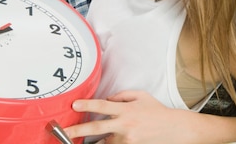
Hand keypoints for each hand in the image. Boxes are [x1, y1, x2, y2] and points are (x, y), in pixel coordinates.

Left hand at [64, 90, 197, 143]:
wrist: (173, 129)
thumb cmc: (157, 111)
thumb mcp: (141, 96)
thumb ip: (122, 96)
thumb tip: (107, 99)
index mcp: (126, 110)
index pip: (103, 106)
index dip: (88, 105)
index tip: (74, 104)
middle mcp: (125, 125)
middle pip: (96, 128)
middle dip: (77, 130)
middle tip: (62, 132)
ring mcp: (126, 139)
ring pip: (104, 141)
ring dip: (95, 140)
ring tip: (79, 138)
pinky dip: (108, 142)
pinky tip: (103, 140)